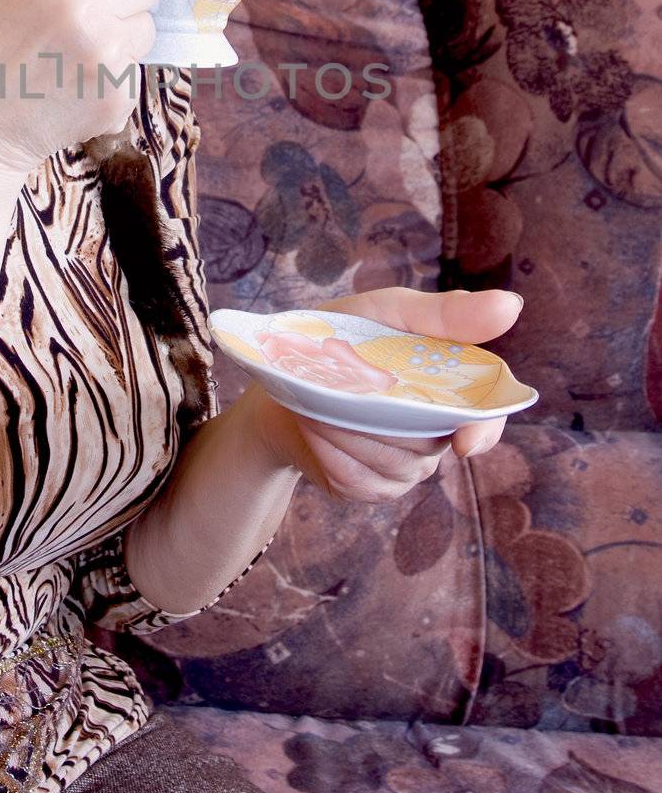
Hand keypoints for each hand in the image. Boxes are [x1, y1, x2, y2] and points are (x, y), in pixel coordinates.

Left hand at [249, 286, 521, 501]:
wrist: (280, 377)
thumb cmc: (342, 336)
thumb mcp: (389, 313)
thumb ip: (445, 315)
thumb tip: (512, 307)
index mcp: (448, 388)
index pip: (487, 418)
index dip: (483, 431)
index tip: (465, 441)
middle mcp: (434, 433)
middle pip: (430, 444)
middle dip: (388, 418)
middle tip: (348, 386)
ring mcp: (402, 466)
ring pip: (394, 465)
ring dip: (353, 432)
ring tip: (322, 402)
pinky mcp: (367, 486)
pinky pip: (360, 482)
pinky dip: (333, 453)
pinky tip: (315, 428)